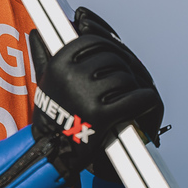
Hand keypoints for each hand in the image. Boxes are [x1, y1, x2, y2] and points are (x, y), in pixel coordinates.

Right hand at [30, 12, 162, 180]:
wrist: (54, 156)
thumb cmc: (55, 118)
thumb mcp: (44, 82)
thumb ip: (45, 54)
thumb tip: (39, 32)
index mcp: (58, 62)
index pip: (95, 41)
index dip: (111, 48)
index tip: (117, 59)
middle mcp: (70, 75)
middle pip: (115, 58)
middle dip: (126, 69)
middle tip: (129, 83)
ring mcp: (86, 94)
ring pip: (128, 78)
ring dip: (137, 88)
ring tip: (133, 99)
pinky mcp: (102, 115)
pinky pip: (138, 98)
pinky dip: (148, 103)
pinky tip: (145, 107)